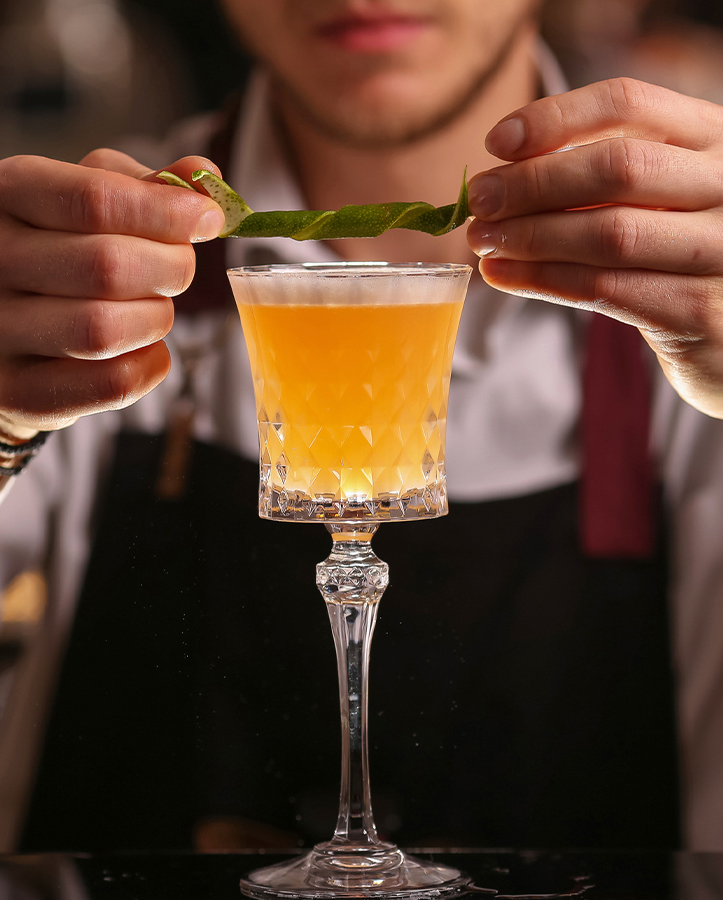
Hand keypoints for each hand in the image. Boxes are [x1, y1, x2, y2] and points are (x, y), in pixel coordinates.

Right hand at [0, 150, 224, 439]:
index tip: (207, 219)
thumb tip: (204, 175)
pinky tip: (143, 346)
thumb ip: (146, 186)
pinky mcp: (21, 390)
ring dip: (157, 318)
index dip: (165, 212)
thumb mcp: (92, 200)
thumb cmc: (62, 251)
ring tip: (155, 307)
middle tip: (179, 268)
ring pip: (106, 329)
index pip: (93, 199)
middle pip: (107, 266)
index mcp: (8, 194)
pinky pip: (111, 382)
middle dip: (170, 268)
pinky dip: (148, 364)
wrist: (7, 328)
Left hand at [466, 78, 722, 417]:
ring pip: (608, 233)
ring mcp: (720, 250)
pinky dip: (544, 281)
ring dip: (530, 237)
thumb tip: (502, 172)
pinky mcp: (700, 311)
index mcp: (713, 139)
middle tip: (478, 201)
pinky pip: (605, 290)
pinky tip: (505, 275)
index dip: (556, 118)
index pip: (630, 104)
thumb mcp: (654, 199)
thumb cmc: (676, 255)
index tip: (497, 142)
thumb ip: (599, 178)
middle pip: (617, 167)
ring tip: (482, 242)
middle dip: (532, 184)